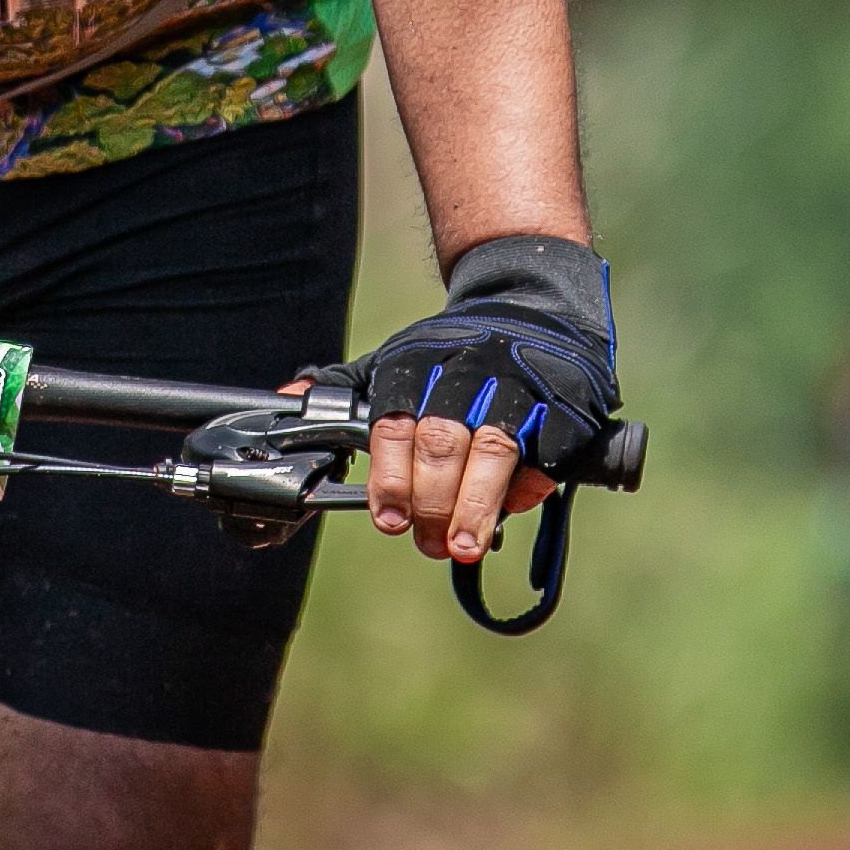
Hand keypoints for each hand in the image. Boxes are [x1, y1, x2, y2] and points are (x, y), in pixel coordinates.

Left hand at [352, 234, 618, 565]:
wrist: (533, 303)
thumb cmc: (452, 352)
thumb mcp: (395, 358)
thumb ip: (346, 389)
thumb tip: (288, 401)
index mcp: (417, 362)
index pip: (394, 423)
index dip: (390, 477)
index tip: (389, 520)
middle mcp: (464, 371)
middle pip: (441, 440)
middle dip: (432, 500)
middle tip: (429, 543)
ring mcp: (517, 385)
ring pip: (493, 448)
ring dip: (476, 504)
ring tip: (465, 546)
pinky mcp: (562, 403)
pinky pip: (545, 452)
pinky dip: (529, 486)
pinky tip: (513, 508)